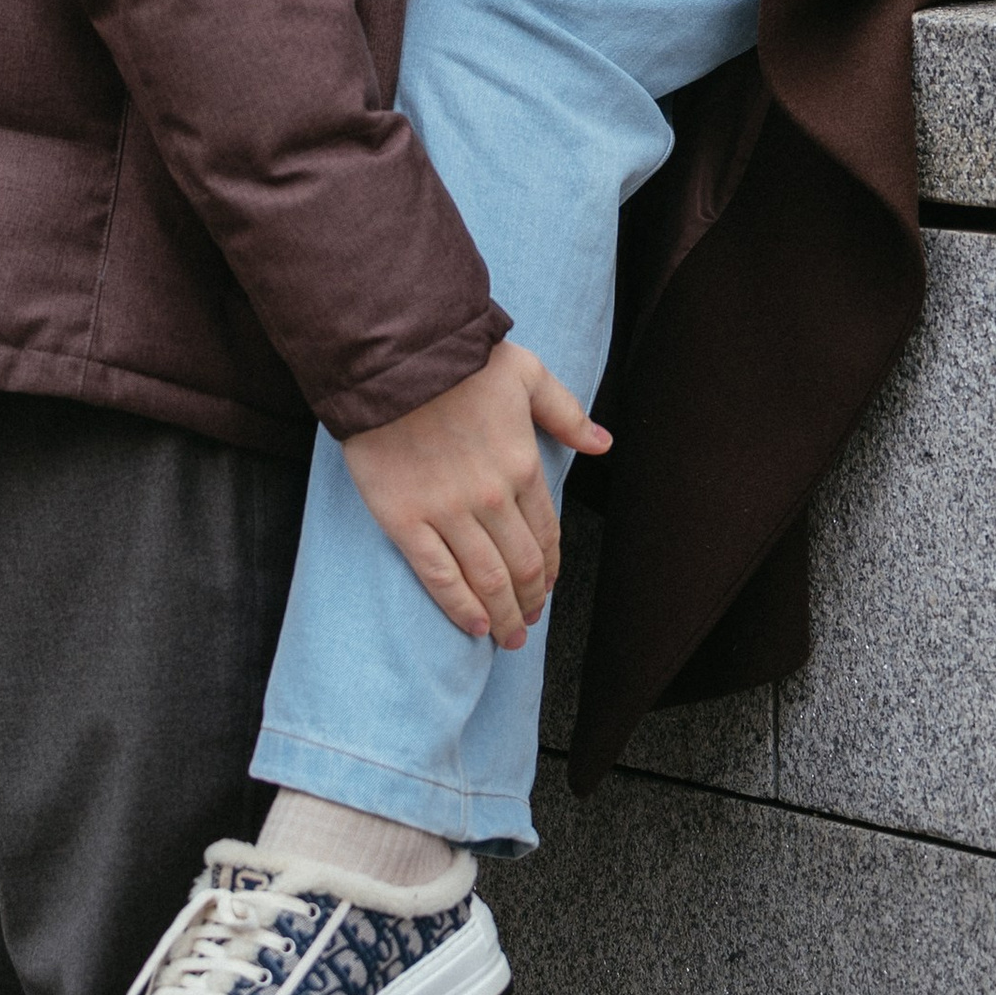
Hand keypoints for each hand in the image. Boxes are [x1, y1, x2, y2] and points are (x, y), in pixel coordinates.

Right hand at [341, 341, 609, 648]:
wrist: (393, 357)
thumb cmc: (459, 361)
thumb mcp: (527, 373)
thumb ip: (566, 412)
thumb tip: (603, 443)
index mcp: (523, 464)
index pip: (547, 533)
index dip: (551, 568)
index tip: (548, 587)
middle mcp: (492, 497)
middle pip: (521, 566)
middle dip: (530, 600)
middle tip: (528, 622)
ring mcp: (448, 512)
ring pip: (486, 579)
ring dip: (503, 614)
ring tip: (508, 637)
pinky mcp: (405, 520)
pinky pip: (439, 575)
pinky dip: (460, 607)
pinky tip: (475, 626)